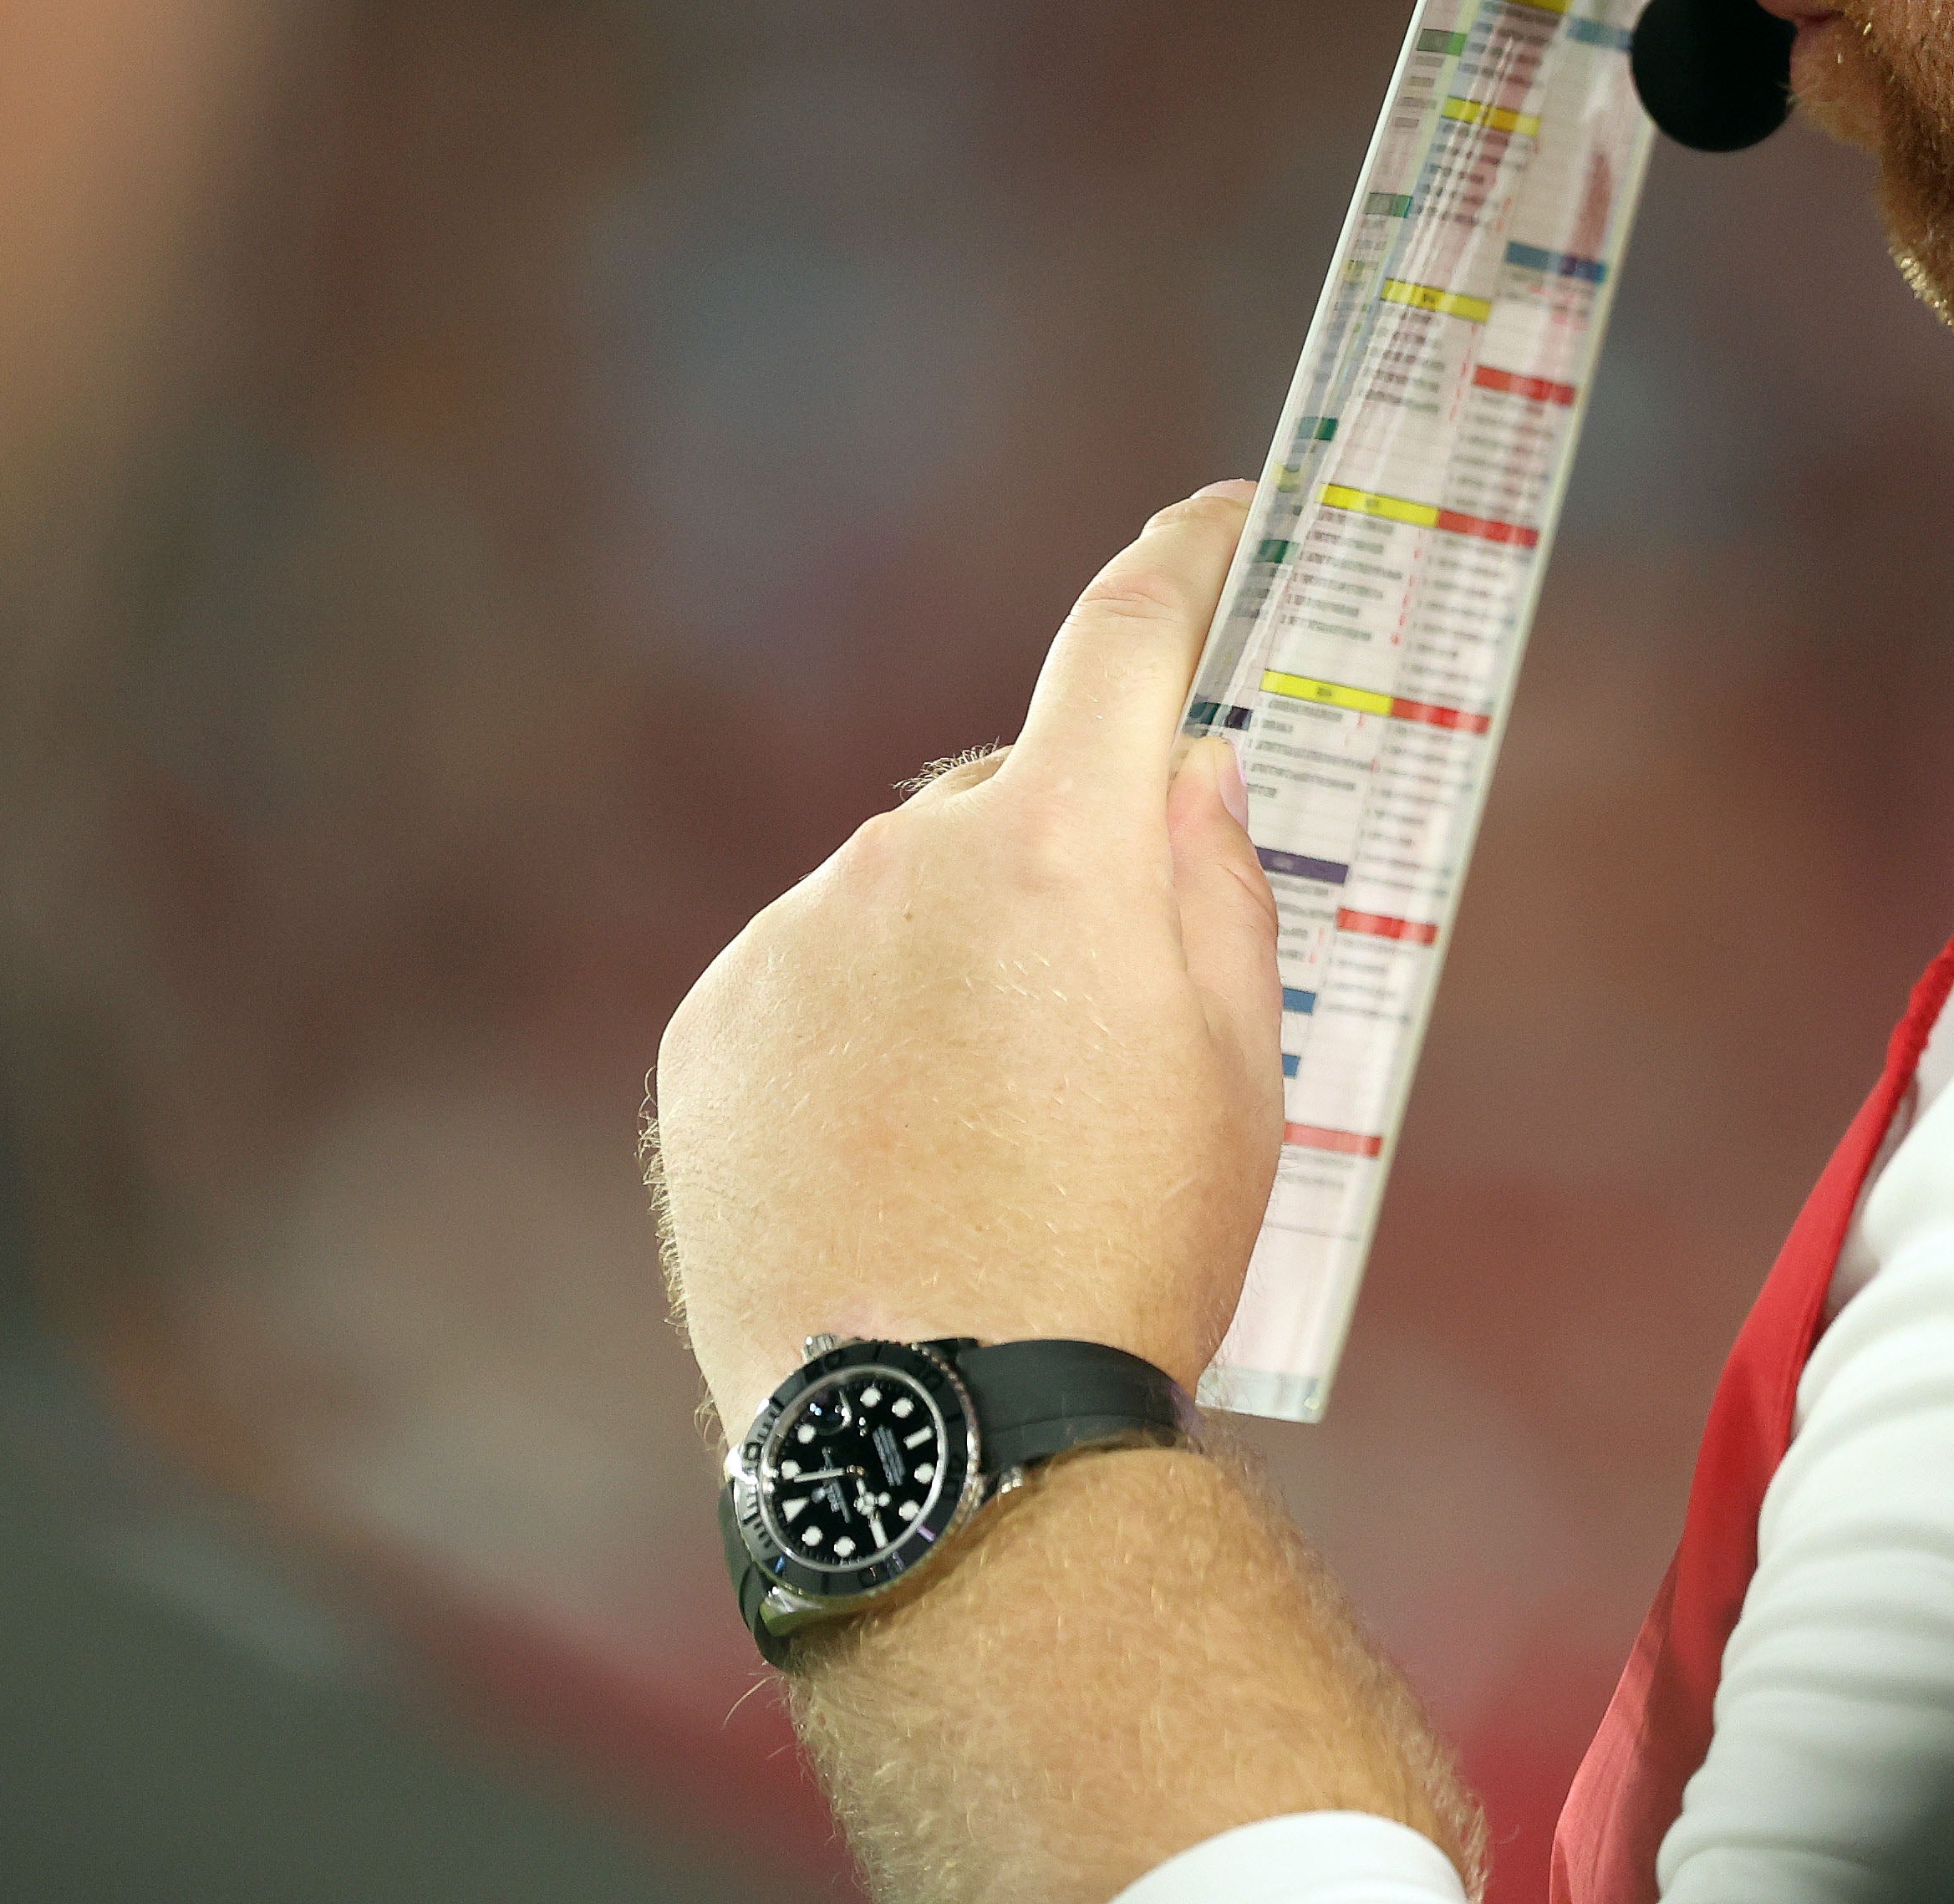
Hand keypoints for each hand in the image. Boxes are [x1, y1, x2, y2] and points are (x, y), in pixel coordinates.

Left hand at [654, 485, 1289, 1436]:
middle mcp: (909, 856)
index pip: (1128, 638)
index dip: (1185, 562)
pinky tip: (894, 1156)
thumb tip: (1185, 771)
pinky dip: (861, 1028)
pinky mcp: (708, 1030)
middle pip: (1013, 801)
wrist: (941, 1434)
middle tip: (1106, 1029)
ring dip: (955, 960)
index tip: (1218, 519)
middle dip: (1067, 867)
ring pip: (904, 897)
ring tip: (988, 1138)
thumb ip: (1219, 885)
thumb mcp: (1245, 1071)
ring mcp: (791, 940)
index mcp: (1063, 850)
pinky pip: (809, 977)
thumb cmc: (1124, 1254)